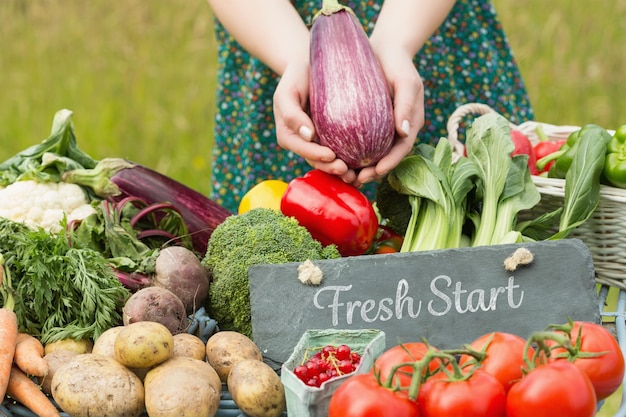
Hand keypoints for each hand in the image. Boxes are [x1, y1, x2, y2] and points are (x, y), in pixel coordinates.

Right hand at [273, 61, 349, 176]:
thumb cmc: (296, 77)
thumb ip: (292, 113)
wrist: (310, 68)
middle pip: (316, 161)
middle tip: (347, 172)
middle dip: (331, 169)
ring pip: (329, 161)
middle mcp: (303, 143)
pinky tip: (364, 165)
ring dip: (341, 171)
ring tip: (356, 175)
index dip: (315, 155)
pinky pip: (341, 151)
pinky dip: (351, 160)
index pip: (302, 149)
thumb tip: (308, 135)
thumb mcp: (287, 92)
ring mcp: (317, 142)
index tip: (331, 156)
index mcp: (289, 135)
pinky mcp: (332, 138)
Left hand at [353, 45, 423, 186]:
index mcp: (410, 124)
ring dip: (360, 167)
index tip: (376, 172)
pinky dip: (351, 152)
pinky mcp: (368, 122)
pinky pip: (361, 142)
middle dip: (373, 172)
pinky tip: (336, 158)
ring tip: (345, 176)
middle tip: (356, 180)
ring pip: (373, 153)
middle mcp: (397, 130)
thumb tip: (403, 132)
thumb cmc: (398, 63)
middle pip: (386, 157)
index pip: (401, 149)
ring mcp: (382, 127)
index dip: (390, 163)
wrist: (385, 48)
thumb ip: (406, 105)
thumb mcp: (406, 81)